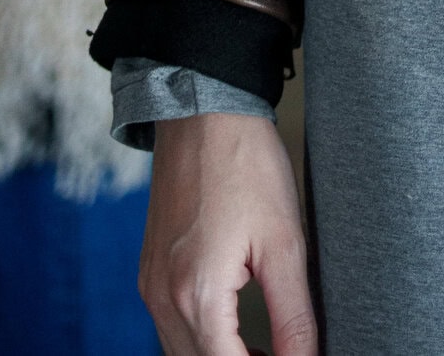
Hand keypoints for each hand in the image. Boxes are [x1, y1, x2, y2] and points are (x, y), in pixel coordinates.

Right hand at [142, 113, 313, 355]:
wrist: (203, 112)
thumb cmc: (246, 165)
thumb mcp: (285, 242)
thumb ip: (293, 314)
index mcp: (196, 297)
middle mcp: (162, 300)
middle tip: (287, 355)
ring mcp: (150, 287)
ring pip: (182, 353)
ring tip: (269, 351)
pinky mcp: (150, 272)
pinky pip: (170, 328)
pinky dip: (202, 340)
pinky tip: (236, 331)